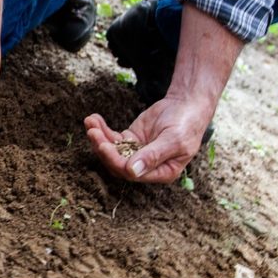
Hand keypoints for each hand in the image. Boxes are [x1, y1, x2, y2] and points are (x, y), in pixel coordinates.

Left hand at [84, 94, 213, 182]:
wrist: (187, 105)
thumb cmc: (186, 124)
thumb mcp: (174, 140)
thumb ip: (153, 155)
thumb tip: (132, 172)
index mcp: (161, 172)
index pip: (132, 173)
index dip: (115, 161)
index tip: (104, 145)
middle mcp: (146, 166)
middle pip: (117, 163)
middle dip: (103, 148)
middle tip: (92, 132)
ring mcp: (136, 153)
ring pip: (112, 150)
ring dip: (99, 137)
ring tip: (90, 122)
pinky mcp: (130, 139)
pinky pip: (112, 138)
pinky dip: (102, 129)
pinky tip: (93, 119)